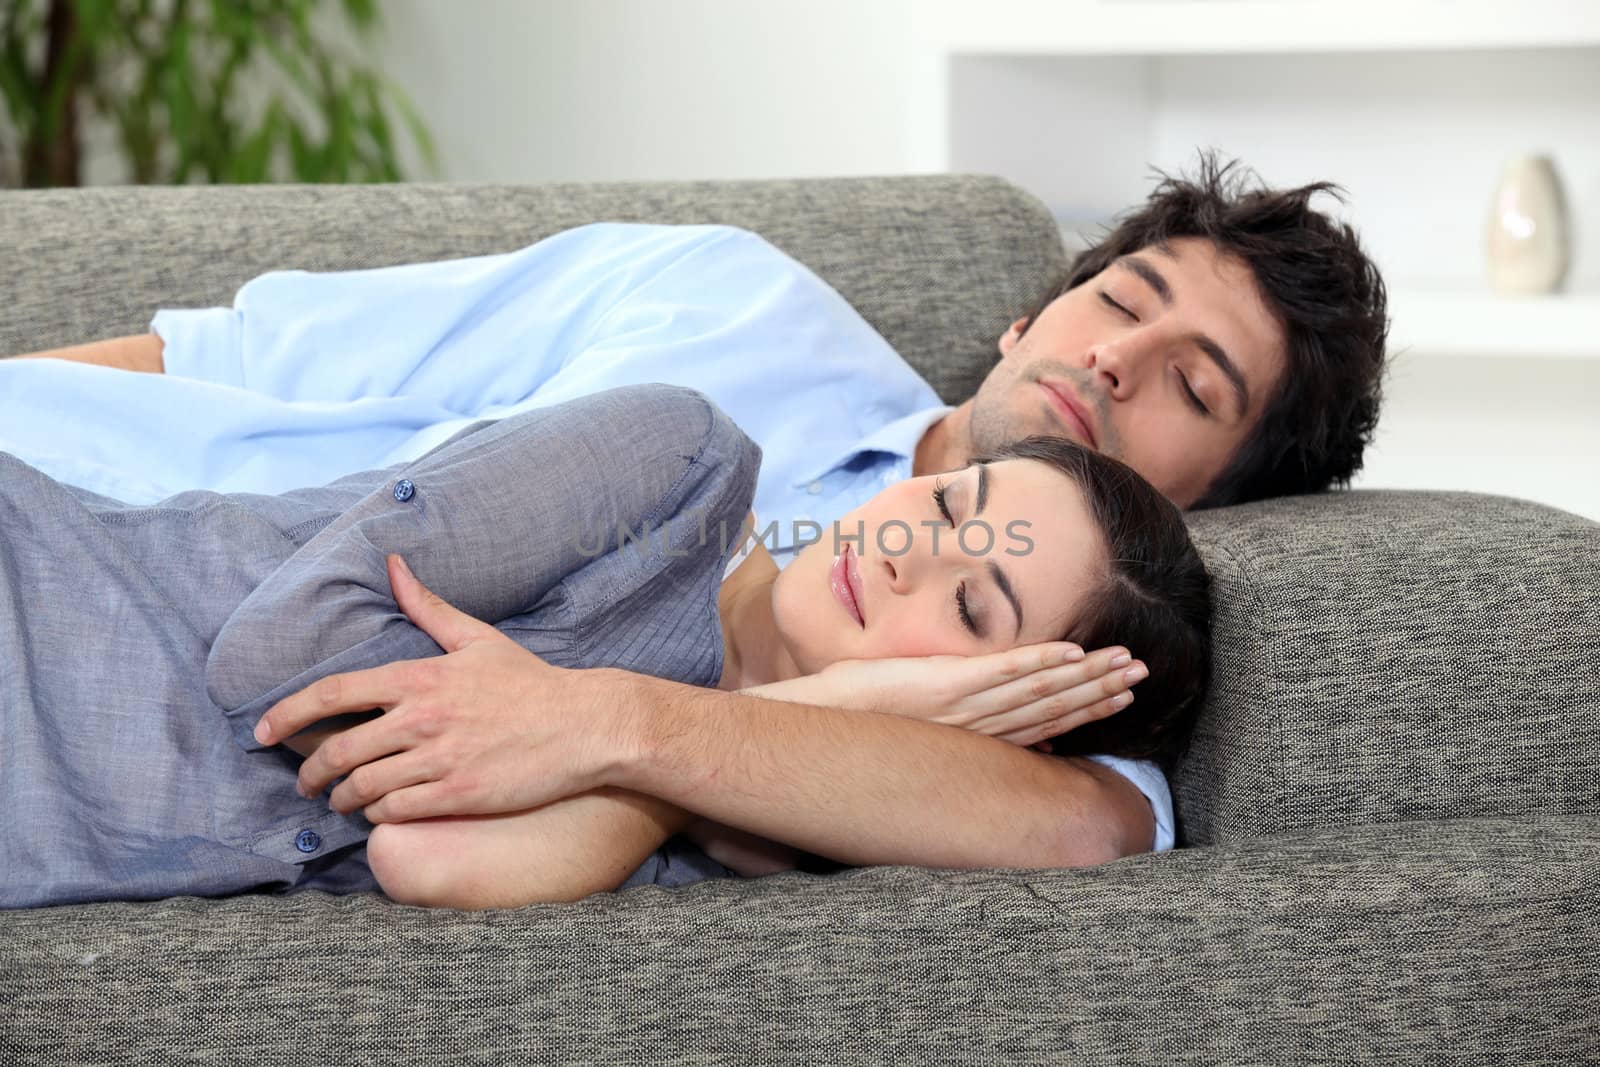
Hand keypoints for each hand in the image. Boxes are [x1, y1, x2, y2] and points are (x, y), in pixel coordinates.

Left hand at [254, 554, 620, 821]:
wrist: (584, 725)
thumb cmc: (530, 684)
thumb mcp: (476, 639)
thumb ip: (427, 606)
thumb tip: (392, 564)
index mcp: (420, 678)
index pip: (334, 694)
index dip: (289, 715)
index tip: (263, 734)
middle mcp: (422, 719)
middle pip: (339, 752)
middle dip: (311, 773)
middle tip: (306, 783)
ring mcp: (439, 760)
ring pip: (363, 788)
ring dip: (343, 799)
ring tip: (342, 800)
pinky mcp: (458, 796)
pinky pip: (396, 812)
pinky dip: (379, 815)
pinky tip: (382, 812)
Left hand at [810, 643, 1145, 752]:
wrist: (822, 723)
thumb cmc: (860, 722)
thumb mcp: (916, 727)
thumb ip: (955, 725)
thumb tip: (979, 725)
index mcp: (975, 736)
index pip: (1043, 723)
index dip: (1086, 710)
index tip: (1121, 696)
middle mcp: (980, 727)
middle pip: (1053, 708)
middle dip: (1100, 691)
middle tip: (1141, 676)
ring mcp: (966, 707)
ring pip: (1038, 692)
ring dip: (1085, 677)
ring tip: (1123, 663)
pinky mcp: (947, 686)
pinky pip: (1002, 674)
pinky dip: (1038, 662)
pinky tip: (1070, 652)